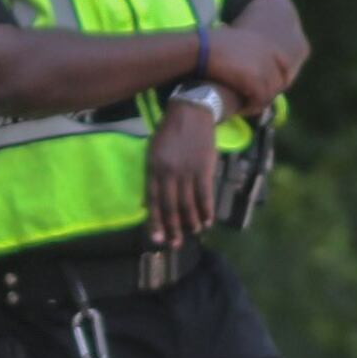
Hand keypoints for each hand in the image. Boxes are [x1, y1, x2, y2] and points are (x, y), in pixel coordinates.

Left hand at [146, 98, 220, 247]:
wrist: (191, 112)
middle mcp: (169, 173)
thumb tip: (149, 202)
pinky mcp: (204, 168)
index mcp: (153, 169)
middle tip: (175, 244)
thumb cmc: (170, 132)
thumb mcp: (154, 151)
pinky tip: (208, 220)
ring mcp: (187, 171)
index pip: (153, 201)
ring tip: (194, 233)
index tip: (157, 238)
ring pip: (188, 204)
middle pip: (171, 206)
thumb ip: (153, 175)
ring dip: (191, 222)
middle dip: (173, 228)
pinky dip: (206, 210)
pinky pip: (205, 194)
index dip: (155, 221)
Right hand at [200, 22, 296, 113]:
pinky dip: (251, 107)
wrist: (200, 49)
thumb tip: (243, 63)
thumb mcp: (234, 42)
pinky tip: (241, 109)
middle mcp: (270, 54)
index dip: (276, 78)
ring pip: (270, 93)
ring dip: (258, 102)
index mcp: (265, 43)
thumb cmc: (208, 45)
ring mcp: (265, 68)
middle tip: (253, 101)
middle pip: (278, 81)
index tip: (266, 88)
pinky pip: (260, 100)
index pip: (284, 64)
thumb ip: (245, 51)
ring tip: (246, 107)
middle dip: (267, 92)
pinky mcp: (257, 81)